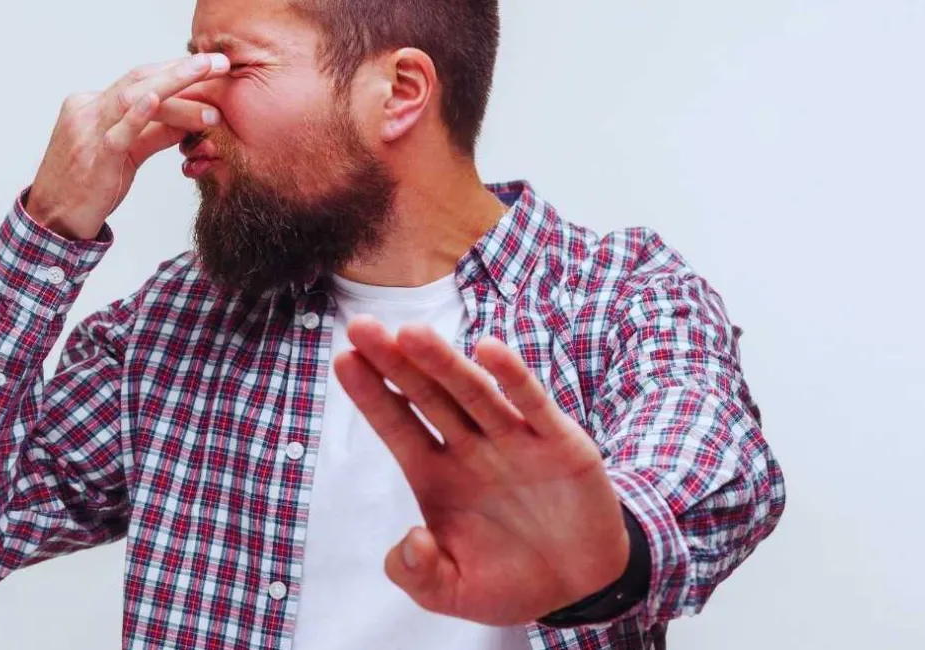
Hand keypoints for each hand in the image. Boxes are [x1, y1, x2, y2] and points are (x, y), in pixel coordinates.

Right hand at [25, 53, 229, 239]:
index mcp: (91, 105)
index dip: (175, 68)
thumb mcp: (125, 154)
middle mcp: (87, 111)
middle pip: (138, 79)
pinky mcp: (94, 159)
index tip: (207, 63)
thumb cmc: (87, 187)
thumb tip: (191, 119)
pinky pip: (117, 133)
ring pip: (131, 98)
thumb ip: (155, 134)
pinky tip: (156, 100)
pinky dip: (137, 114)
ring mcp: (87, 133)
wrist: (52, 221)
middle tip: (218, 61)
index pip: (138, 79)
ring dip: (173, 84)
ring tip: (207, 76)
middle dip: (181, 68)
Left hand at [332, 316, 630, 625]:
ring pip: (472, 393)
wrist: (581, 586)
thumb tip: (411, 542)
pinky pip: (532, 405)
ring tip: (411, 334)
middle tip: (362, 327)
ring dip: (442, 362)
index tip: (343, 360)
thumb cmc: (511, 580)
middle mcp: (469, 448)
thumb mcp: (453, 591)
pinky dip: (512, 378)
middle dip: (394, 363)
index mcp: (436, 475)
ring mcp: (512, 441)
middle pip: (426, 396)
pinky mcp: (558, 443)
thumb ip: (419, 574)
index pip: (397, 426)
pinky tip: (489, 350)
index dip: (372, 394)